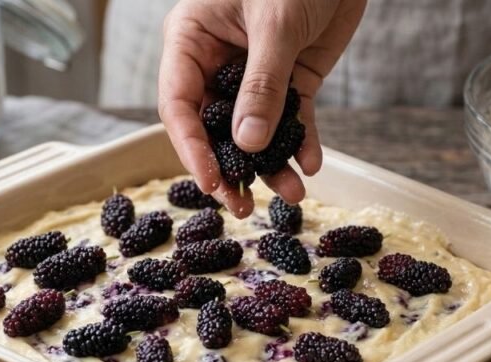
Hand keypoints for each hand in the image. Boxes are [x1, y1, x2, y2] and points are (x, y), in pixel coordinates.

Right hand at [158, 0, 365, 217]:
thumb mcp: (276, 25)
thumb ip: (261, 85)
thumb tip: (247, 144)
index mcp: (191, 41)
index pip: (180, 106)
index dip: (193, 149)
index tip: (212, 183)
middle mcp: (217, 62)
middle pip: (213, 129)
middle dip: (230, 169)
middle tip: (242, 208)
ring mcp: (253, 75)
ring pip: (254, 132)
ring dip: (271, 166)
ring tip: (292, 194)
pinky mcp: (290, 79)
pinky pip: (292, 120)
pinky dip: (302, 144)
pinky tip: (311, 165)